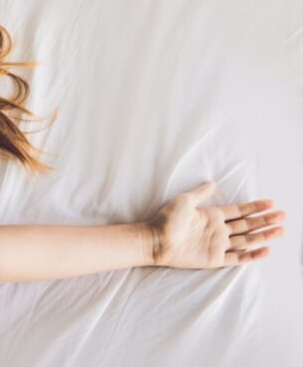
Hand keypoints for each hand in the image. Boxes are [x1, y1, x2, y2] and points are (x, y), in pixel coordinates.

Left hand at [147, 181, 285, 268]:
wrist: (156, 240)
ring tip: (281, 231)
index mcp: (212, 216)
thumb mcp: (184, 201)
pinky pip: (237, 258)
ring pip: (247, 240)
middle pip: (247, 225)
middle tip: (283, 215)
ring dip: (264, 236)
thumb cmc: (167, 220)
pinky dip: (252, 255)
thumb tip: (213, 182)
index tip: (271, 203)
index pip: (239, 211)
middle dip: (265, 220)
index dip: (254, 207)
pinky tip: (266, 250)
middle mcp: (218, 230)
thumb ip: (201, 194)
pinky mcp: (215, 259)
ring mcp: (218, 245)